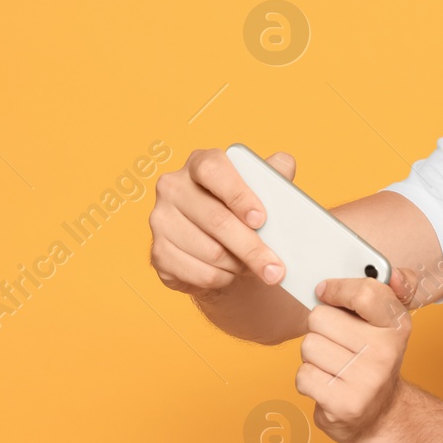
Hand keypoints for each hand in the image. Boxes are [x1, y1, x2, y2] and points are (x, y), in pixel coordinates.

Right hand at [148, 147, 293, 298]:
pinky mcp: (158, 252)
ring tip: (252, 265)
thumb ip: (274, 175)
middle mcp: (173, 187)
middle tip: (276, 268)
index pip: (212, 170)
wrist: (221, 248)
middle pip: (216, 219)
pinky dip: (223, 279)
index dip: (238, 195)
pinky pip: (199, 273)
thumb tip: (284, 165)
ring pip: (211, 251)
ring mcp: (161, 220)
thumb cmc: (243, 213)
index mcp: (199, 163)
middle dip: (252, 248)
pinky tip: (230, 273)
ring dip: (239, 265)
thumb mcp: (261, 190)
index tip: (260, 219)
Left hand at [296, 271, 414, 442]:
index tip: (326, 291)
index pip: (365, 293)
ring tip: (334, 365)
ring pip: (308, 347)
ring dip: (313, 356)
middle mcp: (385, 353)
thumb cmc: (374, 359)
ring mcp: (366, 381)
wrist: (380, 415)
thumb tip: (394, 274)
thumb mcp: (388, 323)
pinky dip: (309, 380)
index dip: (337, 288)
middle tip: (337, 342)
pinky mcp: (344, 405)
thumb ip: (390, 289)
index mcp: (397, 325)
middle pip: (320, 317)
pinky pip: (303, 376)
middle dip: (320, 329)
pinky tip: (328, 384)